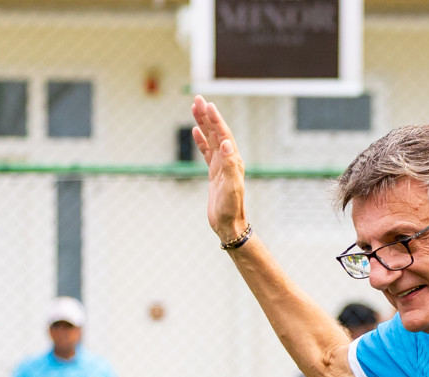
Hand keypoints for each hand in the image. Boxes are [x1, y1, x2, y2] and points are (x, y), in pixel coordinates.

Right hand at [191, 96, 248, 242]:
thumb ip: (230, 165)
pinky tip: (195, 131)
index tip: (208, 105)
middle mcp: (229, 160)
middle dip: (207, 116)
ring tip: (195, 108)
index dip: (216, 120)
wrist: (228, 225)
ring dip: (203, 124)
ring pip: (210, 139)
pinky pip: (207, 152)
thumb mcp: (230, 187)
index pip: (223, 135)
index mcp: (234, 161)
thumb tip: (226, 143)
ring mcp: (222, 166)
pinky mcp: (215, 173)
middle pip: (216, 133)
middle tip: (198, 99)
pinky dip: (201, 140)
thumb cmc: (230, 208)